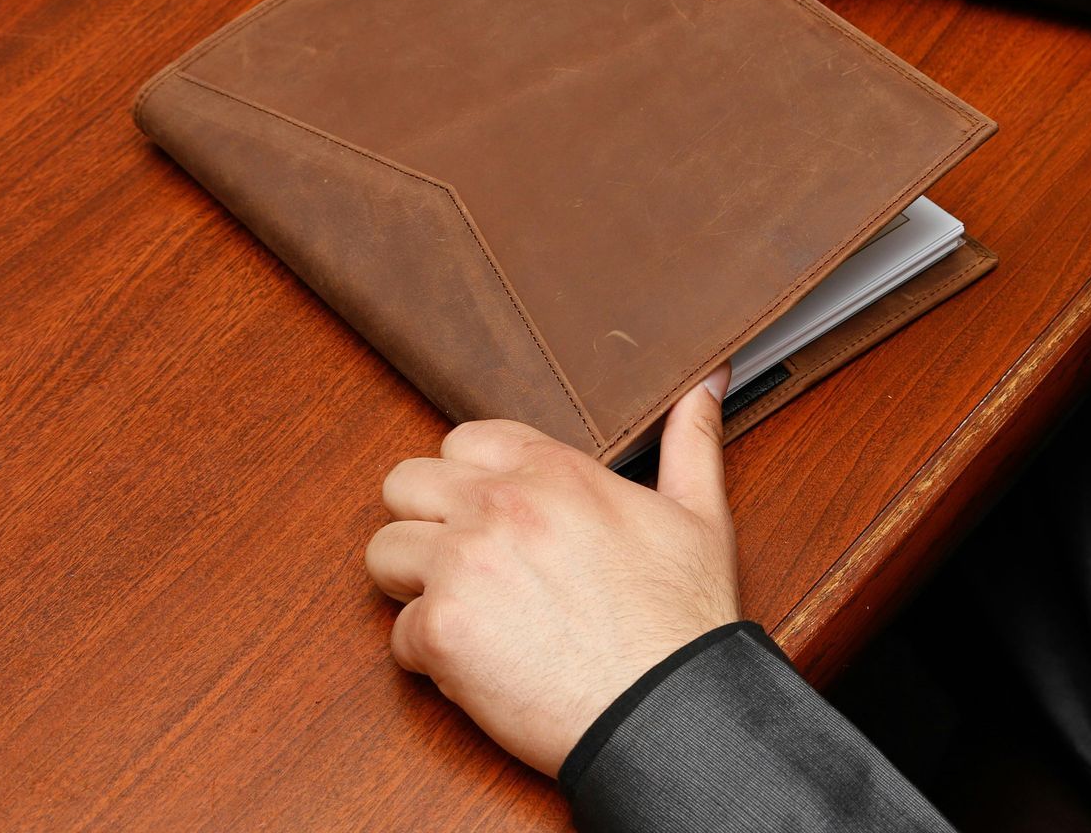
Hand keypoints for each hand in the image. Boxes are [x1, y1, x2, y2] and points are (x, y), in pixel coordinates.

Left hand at [364, 367, 740, 776]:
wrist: (668, 710)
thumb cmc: (683, 622)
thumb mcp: (700, 514)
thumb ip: (691, 439)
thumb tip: (705, 381)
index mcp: (555, 471)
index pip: (464, 440)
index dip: (472, 478)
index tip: (493, 514)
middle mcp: (499, 506)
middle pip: (405, 484)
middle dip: (427, 522)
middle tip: (468, 563)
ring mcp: (463, 566)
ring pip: (384, 553)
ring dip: (416, 585)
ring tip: (467, 612)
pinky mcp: (441, 631)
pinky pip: (397, 633)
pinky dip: (431, 657)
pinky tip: (482, 665)